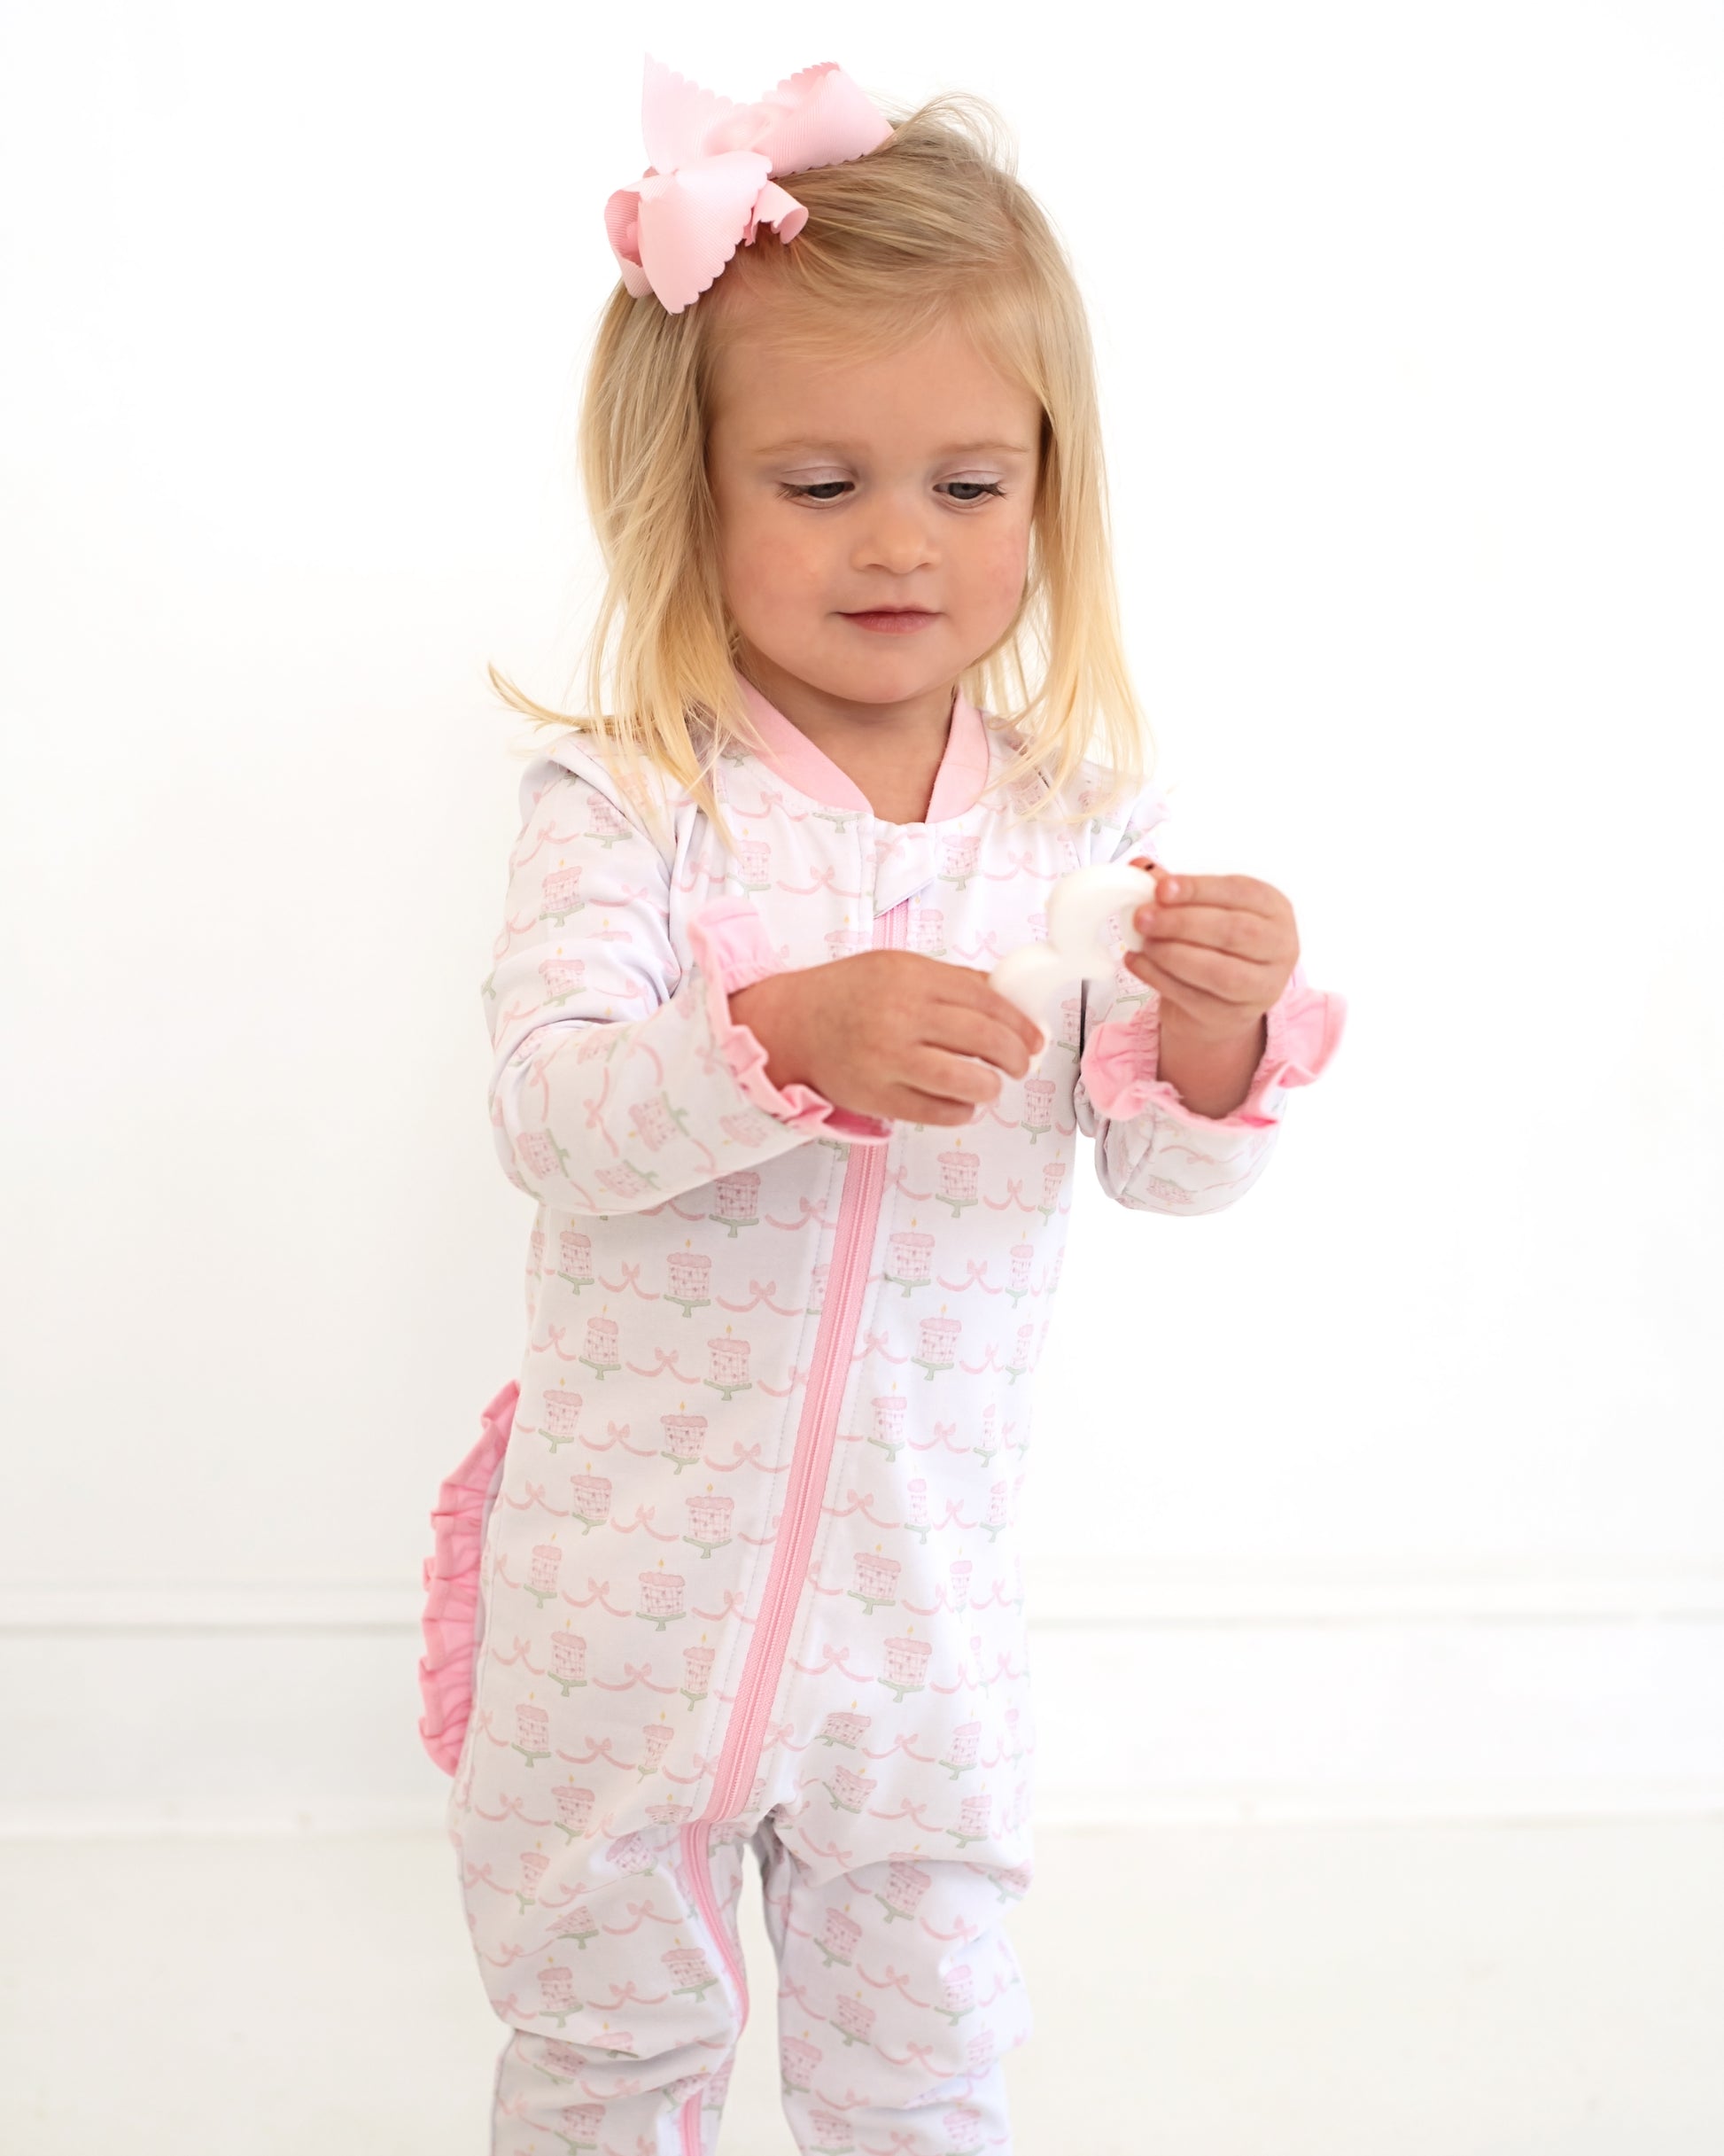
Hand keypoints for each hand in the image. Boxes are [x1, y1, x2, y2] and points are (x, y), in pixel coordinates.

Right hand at [728, 952, 1045, 1127]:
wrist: (790, 1023)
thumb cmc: (847, 994)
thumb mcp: (898, 968)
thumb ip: (949, 982)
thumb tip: (1006, 1000)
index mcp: (912, 977)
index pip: (986, 1000)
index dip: (1019, 1022)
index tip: (1034, 1036)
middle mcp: (901, 1016)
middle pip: (984, 1039)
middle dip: (1015, 1056)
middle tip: (1020, 1064)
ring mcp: (889, 1059)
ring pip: (965, 1080)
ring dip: (990, 1086)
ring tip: (990, 1085)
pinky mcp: (878, 1096)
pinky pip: (937, 1112)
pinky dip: (960, 1111)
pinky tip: (962, 1104)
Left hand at [1126, 858, 1298, 1051]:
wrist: (1219, 1002)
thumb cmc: (1215, 946)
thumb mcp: (1203, 911)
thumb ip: (1175, 889)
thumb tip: (1139, 867)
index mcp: (1275, 910)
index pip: (1241, 893)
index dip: (1199, 889)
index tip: (1162, 889)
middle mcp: (1279, 948)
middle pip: (1232, 932)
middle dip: (1182, 922)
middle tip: (1142, 917)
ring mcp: (1261, 986)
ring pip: (1217, 970)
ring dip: (1172, 953)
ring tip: (1142, 941)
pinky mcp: (1234, 1015)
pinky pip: (1194, 997)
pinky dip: (1159, 978)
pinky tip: (1137, 962)